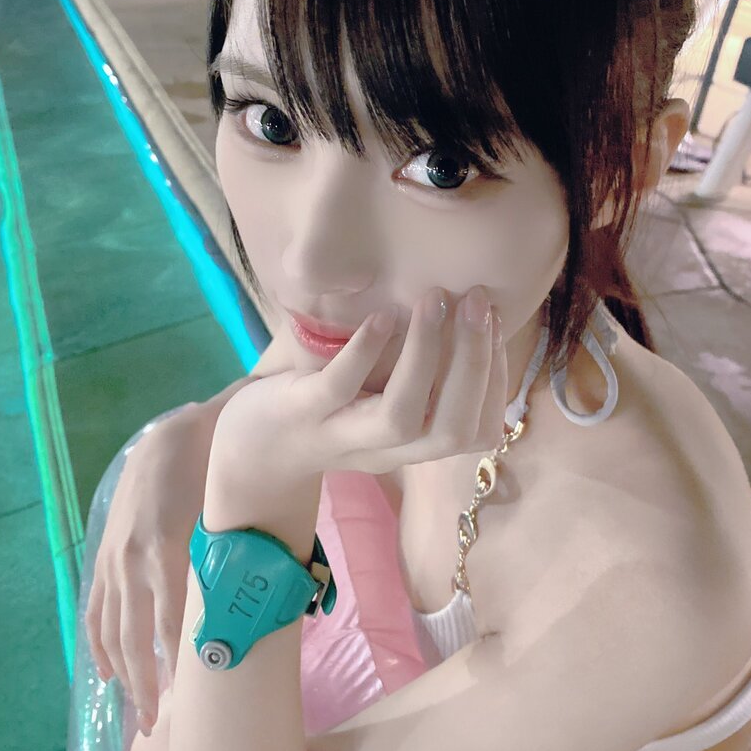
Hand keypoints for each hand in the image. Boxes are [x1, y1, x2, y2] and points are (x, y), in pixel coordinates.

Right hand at [85, 404, 214, 733]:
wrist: (177, 436)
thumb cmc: (216, 470)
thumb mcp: (230, 511)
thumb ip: (238, 552)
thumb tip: (263, 598)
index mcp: (165, 548)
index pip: (170, 621)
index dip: (180, 662)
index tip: (195, 697)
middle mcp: (133, 560)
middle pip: (136, 637)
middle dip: (149, 684)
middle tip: (163, 725)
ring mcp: (114, 559)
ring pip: (111, 630)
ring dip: (124, 674)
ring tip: (141, 712)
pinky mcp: (105, 555)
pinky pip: (96, 608)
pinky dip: (98, 643)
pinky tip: (107, 672)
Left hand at [211, 286, 506, 481]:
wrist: (255, 448)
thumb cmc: (331, 411)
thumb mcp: (382, 404)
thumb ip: (421, 379)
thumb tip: (468, 316)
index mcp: (413, 446)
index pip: (476, 431)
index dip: (495, 379)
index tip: (495, 323)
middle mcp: (386, 451)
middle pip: (451, 428)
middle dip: (475, 363)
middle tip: (479, 301)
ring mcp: (342, 434)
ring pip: (402, 416)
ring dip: (426, 356)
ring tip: (435, 300)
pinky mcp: (301, 414)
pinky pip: (338, 388)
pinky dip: (365, 352)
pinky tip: (382, 318)